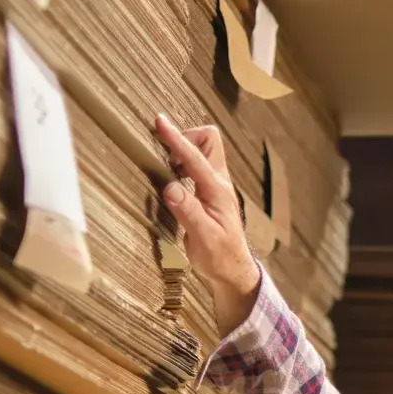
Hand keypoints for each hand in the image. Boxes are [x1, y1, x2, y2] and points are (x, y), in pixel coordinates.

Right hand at [154, 114, 260, 336]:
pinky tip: (171, 178)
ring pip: (204, 151)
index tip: (160, 122)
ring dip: (184, 150)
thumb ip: (188, 211)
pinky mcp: (209, 193)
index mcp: (217, 191)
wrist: (232, 271)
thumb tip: (170, 186)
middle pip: (208, 141)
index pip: (195, 157)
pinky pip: (197, 165)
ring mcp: (215, 186)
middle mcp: (219, 183)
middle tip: (164, 153)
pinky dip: (182, 163)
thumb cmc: (219, 257)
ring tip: (165, 166)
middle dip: (186, 137)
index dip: (177, 139)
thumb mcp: (203, 238)